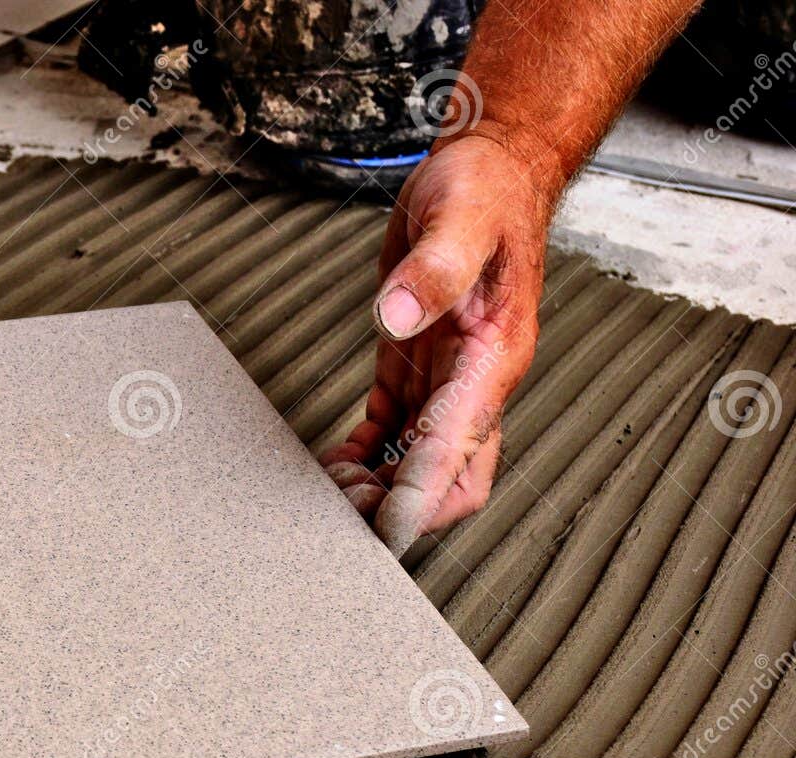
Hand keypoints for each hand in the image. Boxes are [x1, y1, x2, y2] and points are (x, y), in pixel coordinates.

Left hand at [320, 134, 549, 555]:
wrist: (489, 169)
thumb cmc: (486, 190)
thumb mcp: (460, 218)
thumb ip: (433, 270)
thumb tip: (397, 317)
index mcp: (493, 357)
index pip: (461, 449)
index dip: (422, 494)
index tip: (384, 525)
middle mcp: (474, 378)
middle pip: (449, 476)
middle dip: (401, 505)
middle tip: (342, 512)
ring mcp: (448, 377)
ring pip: (419, 461)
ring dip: (378, 485)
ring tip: (328, 493)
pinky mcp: (419, 365)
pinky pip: (396, 429)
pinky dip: (368, 453)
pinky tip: (335, 462)